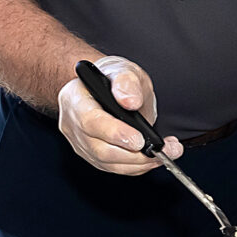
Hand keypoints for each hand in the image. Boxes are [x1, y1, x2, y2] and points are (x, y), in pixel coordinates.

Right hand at [56, 55, 181, 173]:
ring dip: (139, 163)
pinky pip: (114, 167)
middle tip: (159, 150)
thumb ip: (126, 81)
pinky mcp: (92, 156)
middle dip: (133, 154)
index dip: (115, 133)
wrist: (110, 88)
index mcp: (74, 99)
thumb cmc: (112, 78)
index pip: (90, 121)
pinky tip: (153, 158)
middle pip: (99, 149)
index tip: (139, 139)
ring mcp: (80, 143)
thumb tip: (130, 101)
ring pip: (108, 163)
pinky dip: (136, 166)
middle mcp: (72, 124)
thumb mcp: (123, 69)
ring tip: (164, 154)